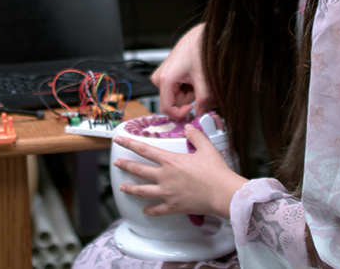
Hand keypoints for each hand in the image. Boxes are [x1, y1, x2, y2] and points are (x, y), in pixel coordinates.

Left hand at [113, 125, 246, 218]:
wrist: (223, 193)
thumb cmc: (216, 172)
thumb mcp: (206, 148)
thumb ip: (195, 136)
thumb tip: (189, 128)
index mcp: (170, 161)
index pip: (144, 150)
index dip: (128, 143)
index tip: (118, 140)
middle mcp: (165, 176)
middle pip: (138, 170)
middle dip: (125, 165)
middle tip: (116, 163)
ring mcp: (167, 193)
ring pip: (142, 191)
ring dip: (130, 189)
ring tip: (122, 187)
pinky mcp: (173, 207)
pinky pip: (157, 210)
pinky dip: (150, 211)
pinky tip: (145, 211)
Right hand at [151, 23, 214, 119]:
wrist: (200, 35)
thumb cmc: (199, 49)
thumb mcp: (204, 79)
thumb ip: (204, 100)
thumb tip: (201, 113)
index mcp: (165, 79)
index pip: (167, 108)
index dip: (181, 114)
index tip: (193, 110)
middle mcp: (160, 77)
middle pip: (174, 101)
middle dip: (189, 99)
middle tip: (201, 88)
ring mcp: (163, 75)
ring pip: (177, 95)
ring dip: (190, 92)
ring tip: (199, 80)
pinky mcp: (168, 73)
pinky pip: (177, 88)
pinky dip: (188, 86)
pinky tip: (195, 77)